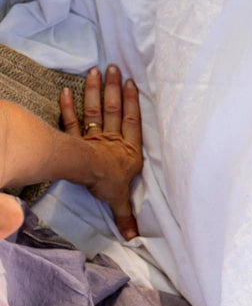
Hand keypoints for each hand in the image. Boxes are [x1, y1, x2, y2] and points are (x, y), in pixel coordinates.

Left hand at [58, 65, 142, 239]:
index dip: (131, 104)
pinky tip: (65, 91)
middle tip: (114, 67)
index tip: (131, 84)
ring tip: (95, 71)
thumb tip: (132, 238)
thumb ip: (126, 216)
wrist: (89, 174)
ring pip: (95, 111)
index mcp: (127, 152)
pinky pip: (71, 121)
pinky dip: (67, 107)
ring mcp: (93, 138)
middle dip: (114, 89)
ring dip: (94, 91)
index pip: (131, 123)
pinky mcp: (76, 140)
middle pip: (113, 111)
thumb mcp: (121, 201)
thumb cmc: (110, 184)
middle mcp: (112, 142)